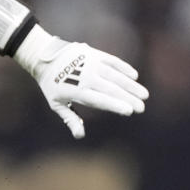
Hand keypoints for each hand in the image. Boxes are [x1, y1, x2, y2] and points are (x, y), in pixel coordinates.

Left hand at [13, 26, 147, 138]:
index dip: (114, 105)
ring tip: (144, 95)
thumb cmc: (52, 85)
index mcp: (76, 91)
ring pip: (115, 75)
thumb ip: (70, 118)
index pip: (98, 100)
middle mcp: (85, 76)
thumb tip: (80, 135)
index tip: (129, 111)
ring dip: (131, 85)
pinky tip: (134, 76)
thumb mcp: (56, 104)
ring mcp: (91, 64)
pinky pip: (113, 61)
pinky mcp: (95, 54)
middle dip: (128, 99)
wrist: (45, 58)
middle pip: (111, 89)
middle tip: (142, 108)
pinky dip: (124, 68)